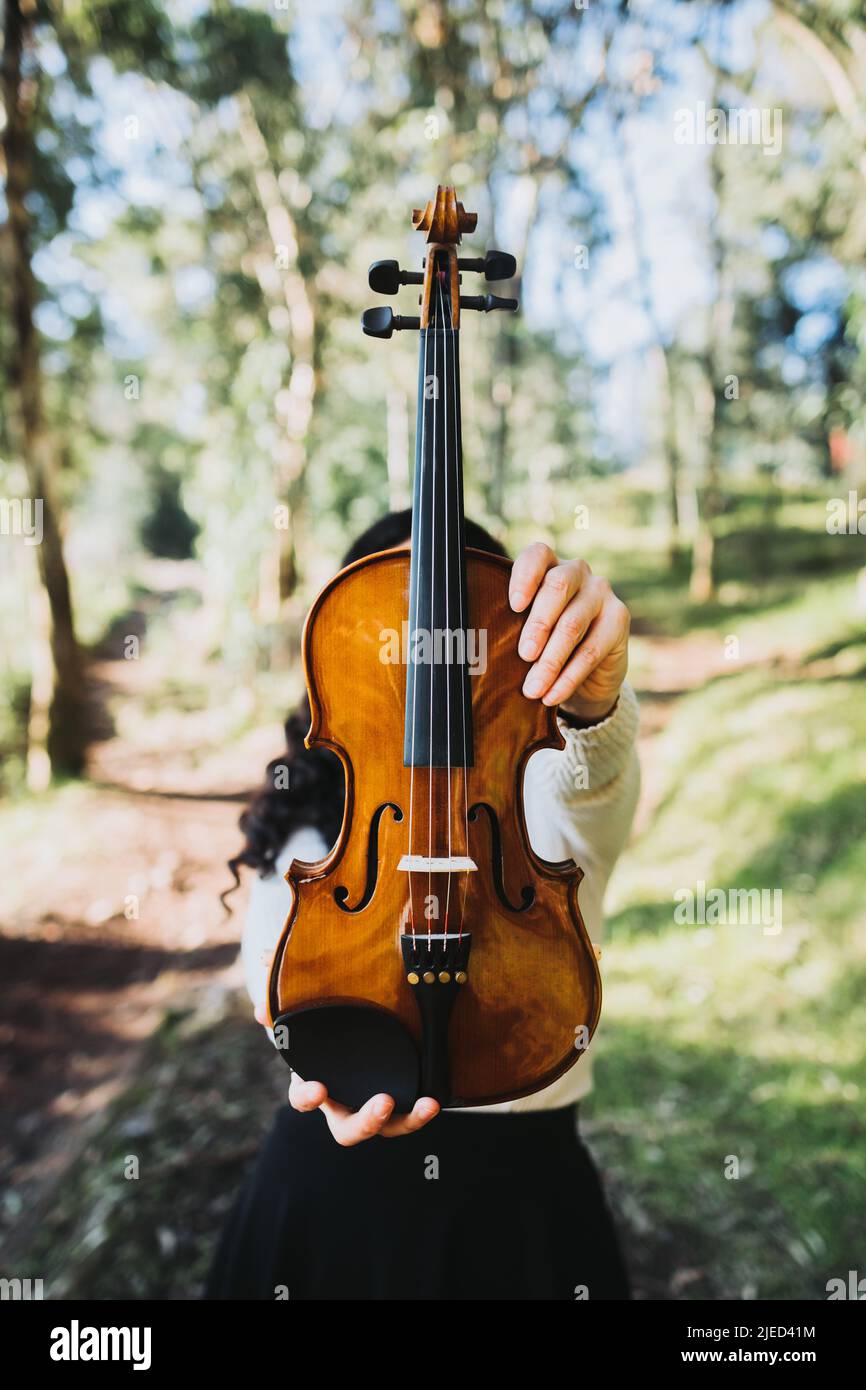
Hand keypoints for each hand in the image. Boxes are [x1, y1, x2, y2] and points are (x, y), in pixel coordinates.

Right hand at [254, 1005, 439, 1145]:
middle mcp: (343, 1106)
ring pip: (387, 1128)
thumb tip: (261, 1007)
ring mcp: (371, 1108)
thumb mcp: (303, 1020)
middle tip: (381, 1103)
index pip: (304, 1100)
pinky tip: (434, 1100)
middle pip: (349, 1130)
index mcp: (315, 1088)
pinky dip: (422, 1112)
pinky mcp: (398, 1103)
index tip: (317, 1089)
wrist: (348, 1035)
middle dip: (366, 1121)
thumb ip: (281, 1009)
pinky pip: (409, 1115)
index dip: (307, 1097)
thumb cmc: (321, 1033)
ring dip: (406, 1120)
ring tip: (425, 1105)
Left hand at [508, 543, 629, 722]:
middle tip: (524, 654)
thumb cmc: (545, 643)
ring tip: (532, 689)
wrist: (589, 671)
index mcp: (549, 566)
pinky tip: (552, 696)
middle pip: (557, 588)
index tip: (514, 605)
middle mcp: (577, 571)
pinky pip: (591, 650)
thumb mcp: (527, 630)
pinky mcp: (619, 618)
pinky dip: (568, 678)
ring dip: (550, 661)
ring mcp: (601, 593)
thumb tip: (478, 647)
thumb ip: (511, 626)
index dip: (525, 576)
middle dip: (538, 624)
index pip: (537, 555)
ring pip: (573, 624)